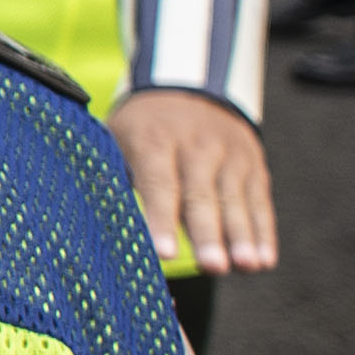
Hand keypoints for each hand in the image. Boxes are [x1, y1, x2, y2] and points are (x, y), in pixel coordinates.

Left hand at [108, 87, 278, 279]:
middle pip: (202, 195)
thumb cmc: (141, 129)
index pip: (159, 183)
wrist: (190, 87)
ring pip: (236, 200)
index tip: (165, 254)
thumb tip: (90, 221)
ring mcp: (229, 154)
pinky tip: (265, 261)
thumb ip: (110, 175)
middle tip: (212, 266)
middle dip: (208, 233)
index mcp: (154, 140)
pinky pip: (259, 201)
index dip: (162, 219)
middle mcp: (196, 145)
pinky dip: (264, 231)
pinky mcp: (253, 166)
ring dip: (242, 236)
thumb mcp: (117, 138)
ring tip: (246, 267)